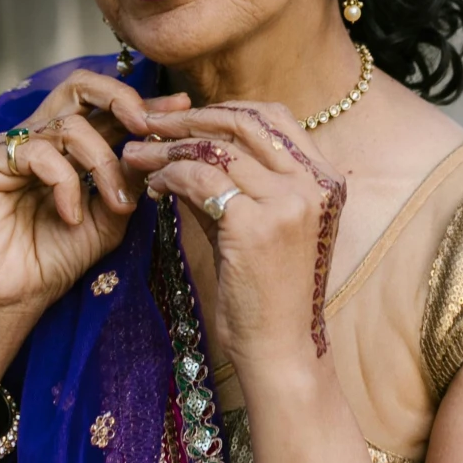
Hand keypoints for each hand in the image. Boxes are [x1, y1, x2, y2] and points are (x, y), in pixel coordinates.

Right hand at [0, 72, 189, 339]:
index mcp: (67, 145)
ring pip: (70, 126)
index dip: (143, 102)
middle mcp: (38, 136)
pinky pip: (38, 152)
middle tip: (146, 125)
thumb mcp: (109, 219)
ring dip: (103, 164)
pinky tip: (71, 216)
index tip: (182, 109)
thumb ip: (128, 181)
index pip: (105, 106)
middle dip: (121, 98)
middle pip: (79, 84)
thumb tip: (156, 146)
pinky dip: (65, 182)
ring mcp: (9, 146)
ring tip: (116, 206)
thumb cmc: (55, 260)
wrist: (12, 299)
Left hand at [122, 102, 346, 371]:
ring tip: (137, 154)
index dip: (223, 111)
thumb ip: (233, 183)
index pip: (272, 118)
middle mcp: (314, 183)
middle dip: (190, 118)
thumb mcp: (260, 226)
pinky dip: (169, 174)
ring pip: (216, 148)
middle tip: (148, 123)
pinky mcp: (255, 224)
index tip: (184, 119)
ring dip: (168, 146)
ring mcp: (288, 202)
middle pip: (244, 122)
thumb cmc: (269, 295)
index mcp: (325, 179)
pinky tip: (153, 186)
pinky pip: (200, 178)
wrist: (281, 351)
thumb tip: (182, 148)